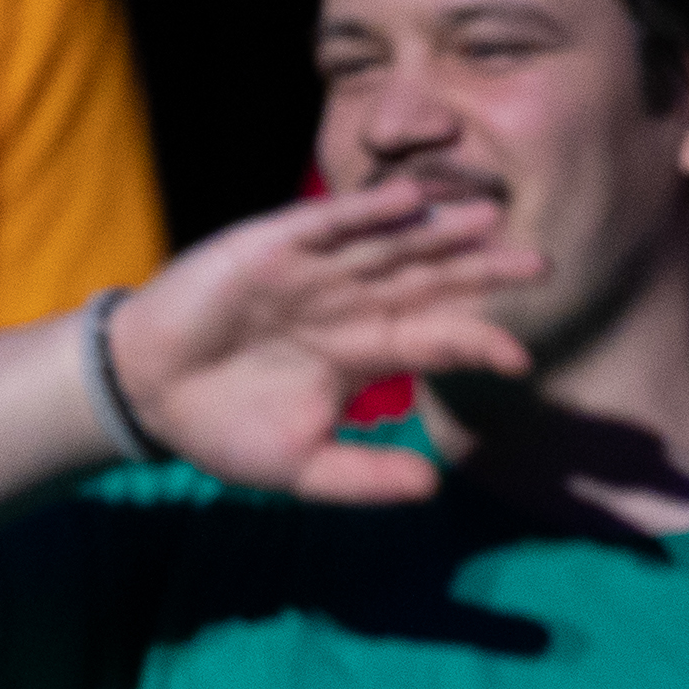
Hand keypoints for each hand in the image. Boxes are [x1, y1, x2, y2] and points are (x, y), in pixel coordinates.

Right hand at [99, 182, 547, 501]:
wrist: (147, 397)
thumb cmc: (222, 428)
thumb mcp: (301, 466)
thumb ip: (365, 476)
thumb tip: (432, 487)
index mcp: (361, 352)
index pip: (433, 340)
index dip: (477, 342)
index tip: (522, 358)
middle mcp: (347, 305)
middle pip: (428, 281)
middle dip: (482, 271)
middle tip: (542, 263)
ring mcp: (314, 272)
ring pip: (389, 246)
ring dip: (439, 232)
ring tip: (490, 216)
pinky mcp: (272, 249)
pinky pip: (328, 225)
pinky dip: (368, 212)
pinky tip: (413, 201)